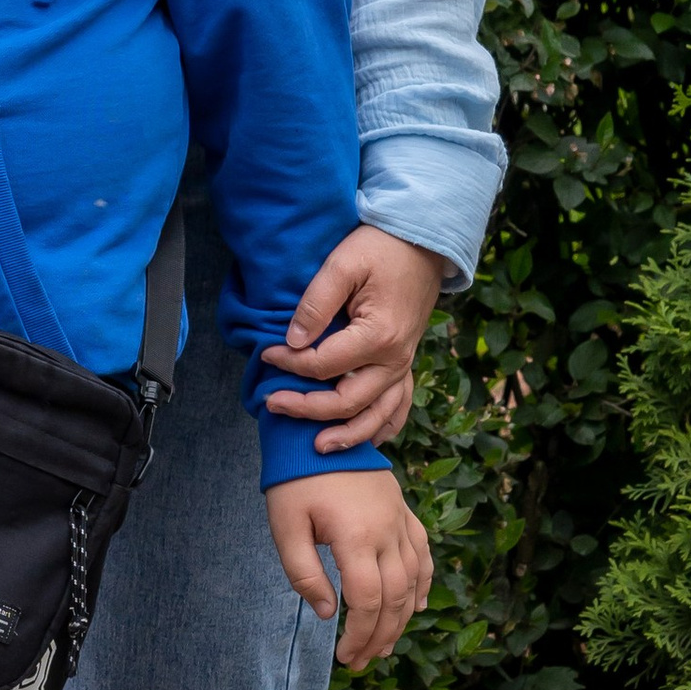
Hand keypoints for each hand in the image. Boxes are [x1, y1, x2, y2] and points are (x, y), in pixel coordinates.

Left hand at [261, 223, 446, 453]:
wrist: (424, 242)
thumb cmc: (381, 248)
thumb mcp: (343, 264)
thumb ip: (316, 304)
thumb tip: (293, 341)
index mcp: (378, 336)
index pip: (324, 365)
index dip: (290, 364)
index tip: (266, 353)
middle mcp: (395, 359)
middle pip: (347, 401)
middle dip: (307, 409)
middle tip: (273, 405)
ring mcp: (405, 365)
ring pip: (377, 415)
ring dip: (348, 435)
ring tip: (317, 447)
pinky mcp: (407, 364)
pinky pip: (399, 407)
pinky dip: (382, 427)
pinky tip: (365, 440)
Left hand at [263, 467, 433, 669]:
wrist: (316, 431)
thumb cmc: (295, 479)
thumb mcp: (285, 526)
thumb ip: (304, 574)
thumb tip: (328, 613)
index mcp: (356, 537)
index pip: (368, 601)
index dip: (360, 635)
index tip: (345, 656)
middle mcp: (387, 531)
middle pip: (395, 598)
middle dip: (380, 636)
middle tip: (362, 660)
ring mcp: (400, 520)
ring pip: (413, 580)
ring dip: (402, 618)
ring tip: (385, 645)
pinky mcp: (403, 511)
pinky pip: (423, 553)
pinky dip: (423, 583)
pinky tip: (417, 605)